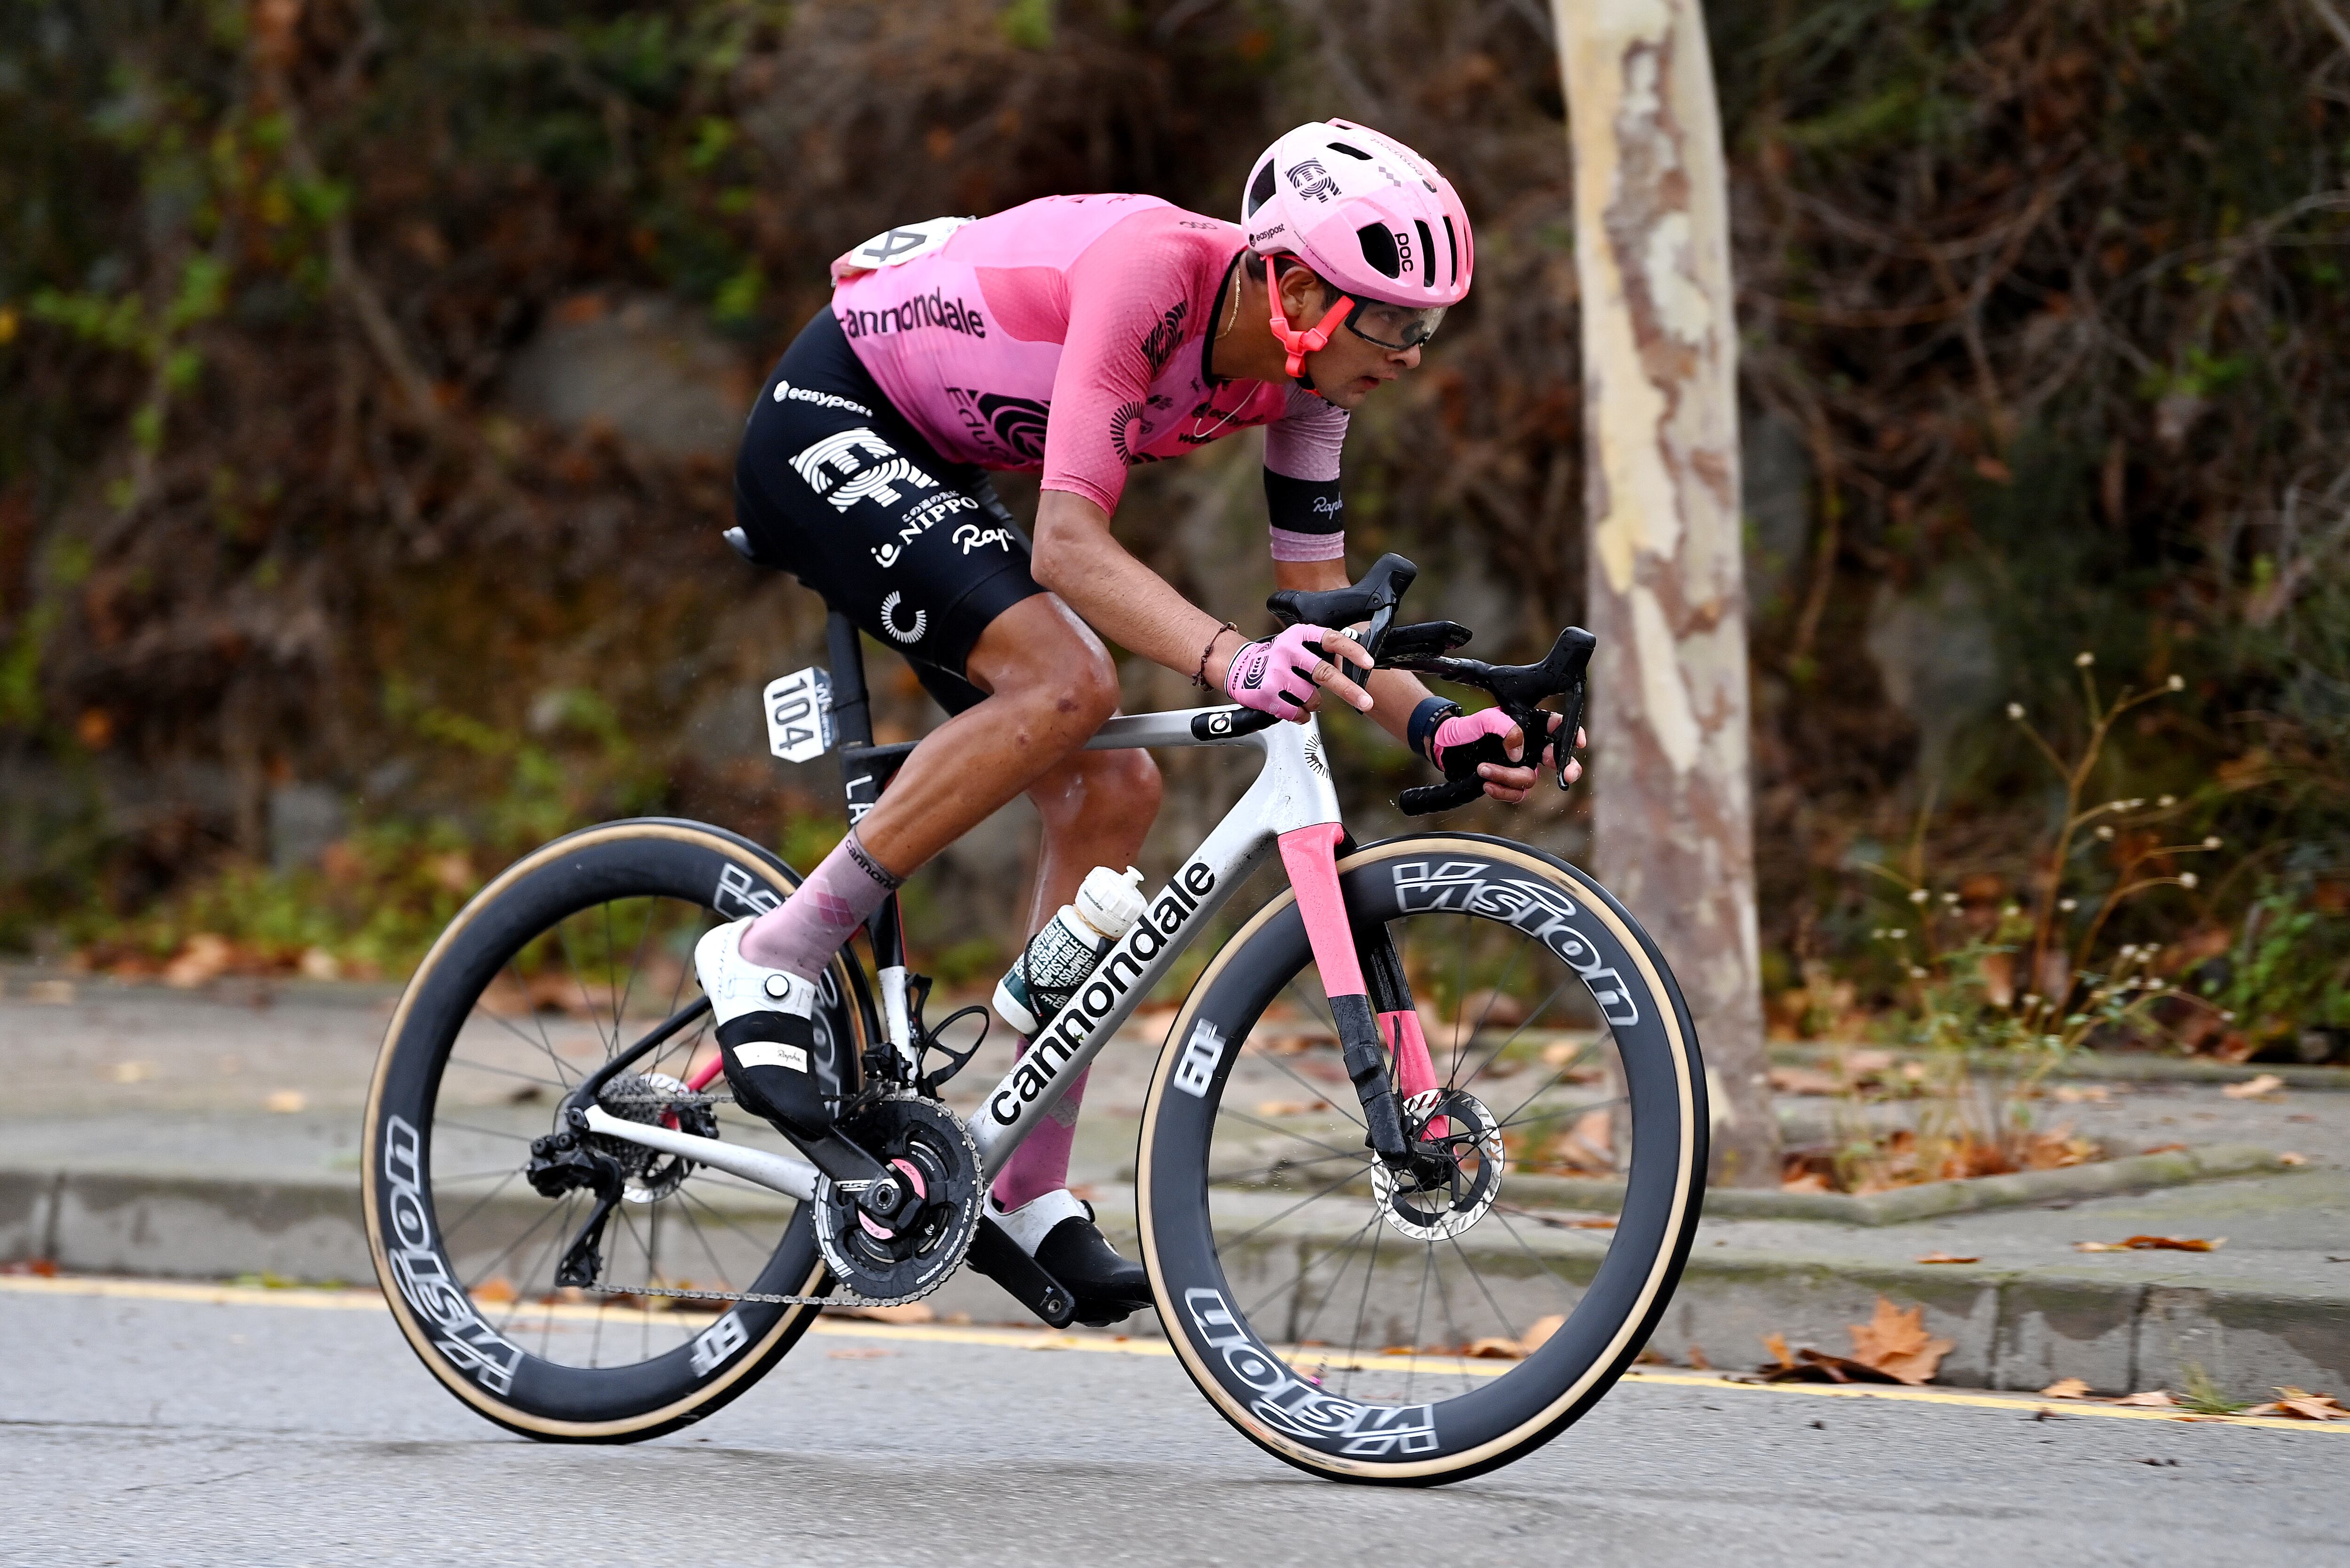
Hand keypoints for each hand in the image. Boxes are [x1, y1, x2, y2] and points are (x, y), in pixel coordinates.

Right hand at [1223, 624, 1374, 721]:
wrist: (1238, 666)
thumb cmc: (1278, 658)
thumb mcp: (1297, 644)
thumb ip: (1321, 652)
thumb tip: (1357, 666)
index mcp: (1298, 634)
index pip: (1330, 639)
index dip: (1352, 651)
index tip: (1368, 663)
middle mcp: (1287, 650)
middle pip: (1324, 673)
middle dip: (1349, 690)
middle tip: (1366, 702)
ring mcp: (1275, 672)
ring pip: (1311, 698)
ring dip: (1312, 703)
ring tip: (1300, 696)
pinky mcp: (1266, 693)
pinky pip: (1296, 712)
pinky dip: (1300, 715)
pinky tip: (1292, 708)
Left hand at [1432, 711, 1586, 802]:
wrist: (1446, 747)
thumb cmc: (1468, 728)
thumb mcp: (1485, 720)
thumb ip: (1506, 728)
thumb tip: (1519, 753)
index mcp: (1529, 726)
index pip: (1556, 728)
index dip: (1572, 734)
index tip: (1578, 742)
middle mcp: (1530, 747)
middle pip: (1557, 760)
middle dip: (1567, 767)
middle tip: (1568, 775)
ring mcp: (1521, 766)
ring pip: (1530, 780)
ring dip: (1508, 777)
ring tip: (1484, 769)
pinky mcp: (1509, 783)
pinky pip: (1517, 794)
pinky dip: (1503, 792)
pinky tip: (1487, 784)